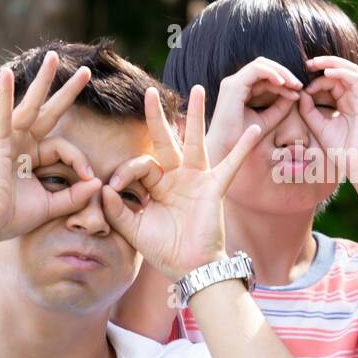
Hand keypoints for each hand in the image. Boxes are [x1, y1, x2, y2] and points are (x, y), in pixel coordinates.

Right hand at [0, 51, 102, 243]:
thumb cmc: (13, 217)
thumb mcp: (52, 205)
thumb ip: (75, 195)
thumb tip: (98, 184)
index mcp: (33, 157)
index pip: (64, 147)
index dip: (80, 160)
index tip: (90, 177)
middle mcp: (22, 143)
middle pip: (49, 111)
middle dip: (67, 91)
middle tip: (86, 71)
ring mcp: (9, 139)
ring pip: (30, 105)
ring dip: (43, 81)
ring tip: (54, 57)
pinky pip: (4, 115)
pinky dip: (5, 95)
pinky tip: (7, 74)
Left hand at [102, 85, 262, 281]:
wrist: (190, 269)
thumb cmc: (164, 250)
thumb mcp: (133, 230)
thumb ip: (116, 210)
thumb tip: (103, 188)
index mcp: (156, 185)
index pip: (140, 164)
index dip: (125, 171)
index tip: (116, 189)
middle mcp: (176, 177)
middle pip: (165, 140)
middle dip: (156, 117)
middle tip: (149, 92)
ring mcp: (197, 180)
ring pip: (195, 141)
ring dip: (197, 115)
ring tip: (199, 89)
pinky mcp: (214, 188)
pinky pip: (230, 164)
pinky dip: (242, 148)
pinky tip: (253, 131)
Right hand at [205, 56, 301, 164]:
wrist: (226, 150)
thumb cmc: (243, 138)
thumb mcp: (266, 120)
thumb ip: (280, 108)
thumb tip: (296, 94)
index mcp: (240, 89)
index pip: (265, 76)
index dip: (283, 81)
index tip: (298, 93)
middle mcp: (235, 82)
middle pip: (263, 65)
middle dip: (284, 72)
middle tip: (299, 85)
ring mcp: (233, 82)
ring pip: (260, 64)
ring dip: (280, 72)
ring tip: (294, 84)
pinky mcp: (233, 86)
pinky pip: (256, 70)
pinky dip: (271, 74)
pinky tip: (283, 84)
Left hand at [296, 55, 357, 189]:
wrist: (356, 165)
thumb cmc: (340, 149)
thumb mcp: (318, 126)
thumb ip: (308, 110)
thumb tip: (301, 92)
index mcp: (344, 102)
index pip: (332, 81)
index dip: (316, 78)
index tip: (300, 85)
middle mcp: (354, 97)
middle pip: (341, 70)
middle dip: (324, 64)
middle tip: (307, 63)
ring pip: (349, 70)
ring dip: (332, 63)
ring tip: (315, 63)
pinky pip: (355, 80)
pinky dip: (341, 72)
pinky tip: (327, 72)